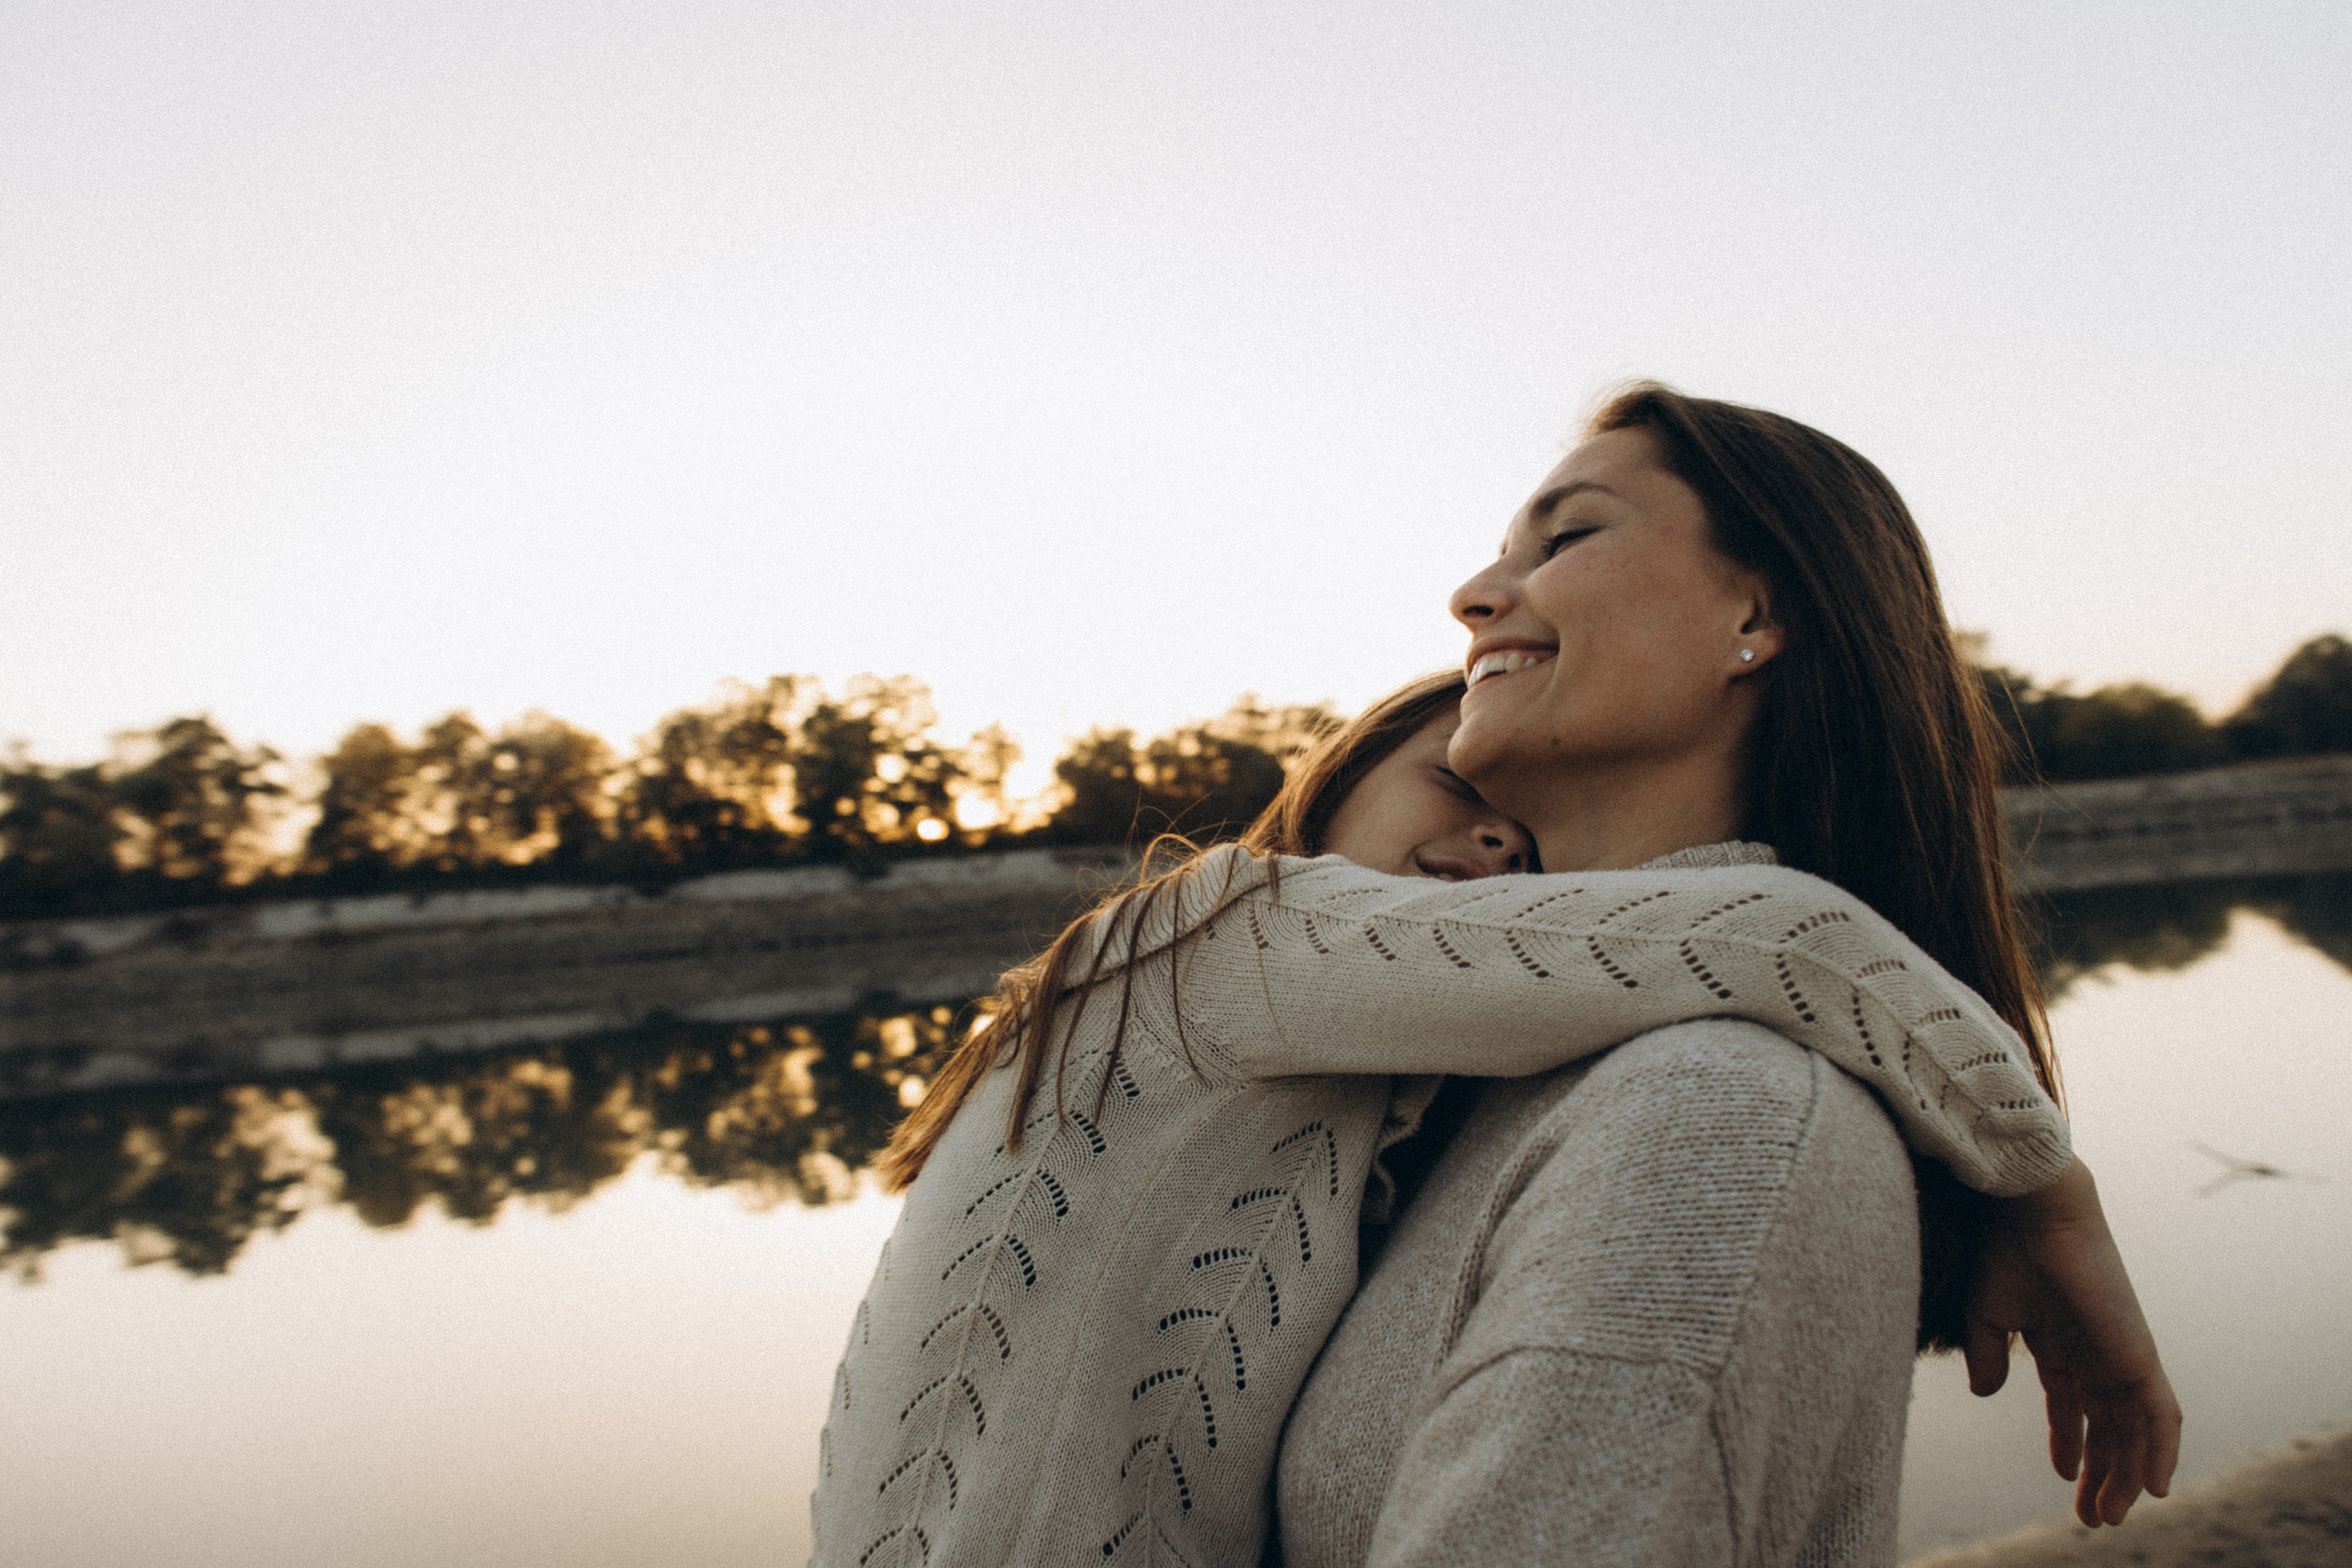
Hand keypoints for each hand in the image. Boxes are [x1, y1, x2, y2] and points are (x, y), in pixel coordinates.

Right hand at [1965, 1156, 2182, 1527]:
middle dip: (2101, 1472)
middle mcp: (2096, 1352)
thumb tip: (1987, 1394)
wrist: (2031, 1210)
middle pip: (2108, 1426)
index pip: (2073, 1405)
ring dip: (2126, 1475)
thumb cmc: (2003, 1250)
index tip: (2064, 1477)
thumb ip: (1988, 1357)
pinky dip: (2161, 1452)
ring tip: (2112, 1515)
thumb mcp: (1985, 1315)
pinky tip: (2152, 1487)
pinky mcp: (2137, 1355)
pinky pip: (2160, 1415)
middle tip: (2093, 1517)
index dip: (2070, 1443)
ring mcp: (2121, 1354)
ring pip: (2134, 1430)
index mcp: (2060, 1341)